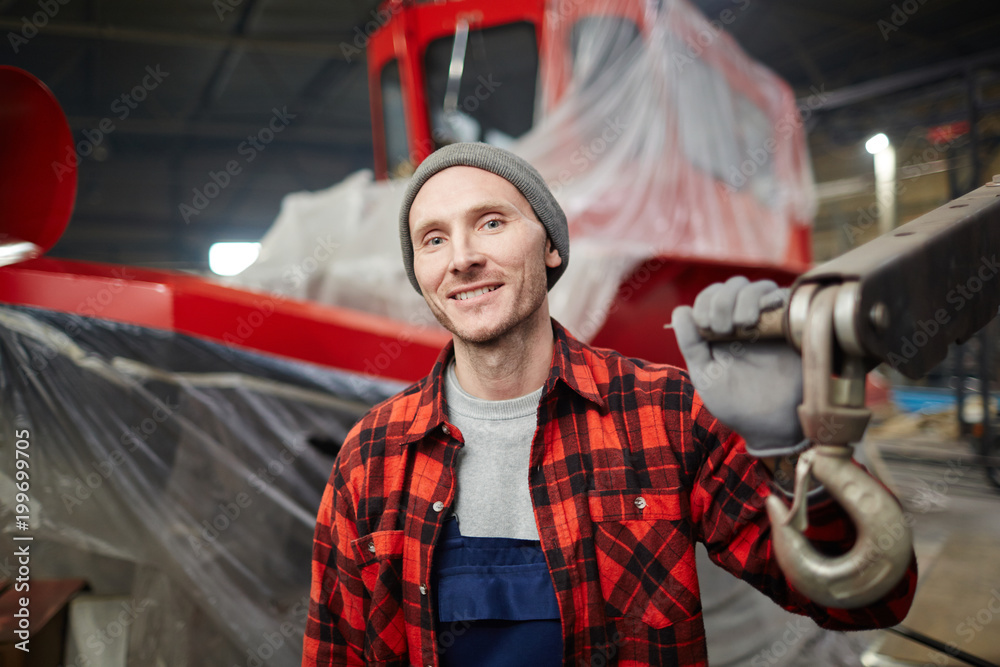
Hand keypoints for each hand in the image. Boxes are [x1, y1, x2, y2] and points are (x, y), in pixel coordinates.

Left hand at [671, 276, 807, 456]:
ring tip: (743, 325)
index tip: (705, 327)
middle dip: (722, 301)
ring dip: (744, 298)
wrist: (769, 425)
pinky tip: (761, 319)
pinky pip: (786, 298)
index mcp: (721, 330)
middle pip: (733, 285)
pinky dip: (771, 299)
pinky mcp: (792, 328)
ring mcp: (770, 323)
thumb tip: (680, 310)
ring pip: (758, 286)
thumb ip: (691, 344)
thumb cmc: (734, 403)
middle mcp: (746, 321)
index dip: (705, 302)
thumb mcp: (705, 375)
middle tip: (722, 329)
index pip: (711, 296)